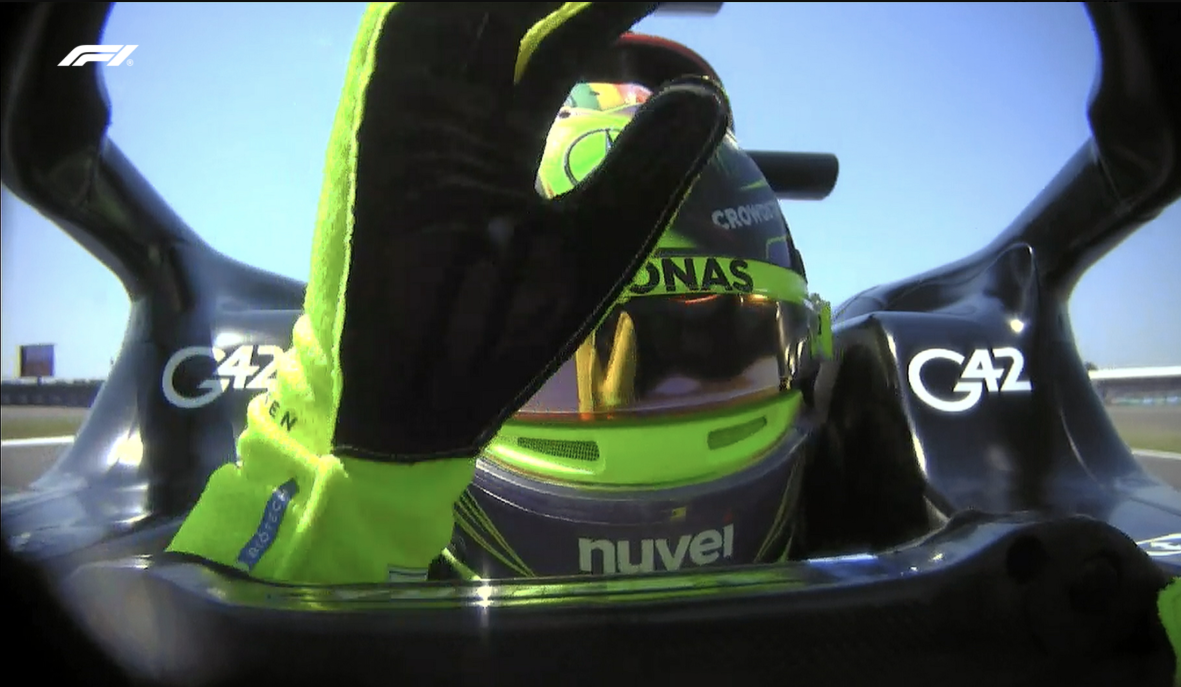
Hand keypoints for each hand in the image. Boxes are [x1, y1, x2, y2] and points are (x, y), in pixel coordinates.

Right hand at [323, 3, 730, 460]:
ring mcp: (419, 117)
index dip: (607, 5)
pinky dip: (434, 8)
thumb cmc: (504, 327)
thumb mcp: (599, 237)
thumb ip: (645, 167)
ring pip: (459, 15)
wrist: (427, 396)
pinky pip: (399, 44)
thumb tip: (708, 97)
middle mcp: (464, 114)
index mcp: (508, 136)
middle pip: (511, 13)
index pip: (561, 40)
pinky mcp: (376, 130)